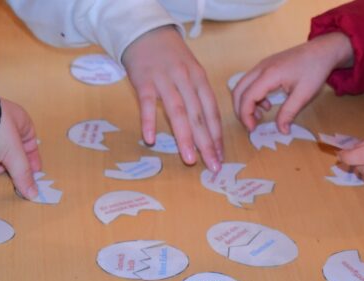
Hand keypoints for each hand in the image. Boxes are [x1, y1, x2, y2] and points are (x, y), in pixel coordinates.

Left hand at [0, 99, 41, 198]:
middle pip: (11, 149)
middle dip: (11, 164)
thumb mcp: (14, 154)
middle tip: (10, 176)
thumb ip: (23, 174)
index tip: (32, 176)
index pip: (31, 144)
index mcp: (20, 121)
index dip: (32, 160)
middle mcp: (3, 123)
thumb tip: (33, 193)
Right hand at [122, 26, 222, 170]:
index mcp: (200, 79)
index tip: (220, 157)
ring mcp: (164, 80)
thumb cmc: (171, 57)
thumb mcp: (191, 71)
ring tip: (190, 159)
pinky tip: (150, 139)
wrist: (147, 32)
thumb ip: (198, 96)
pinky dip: (149, 121)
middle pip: (198, 115)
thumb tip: (207, 129)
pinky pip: (147, 103)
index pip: (212, 111)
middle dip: (206, 143)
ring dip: (185, 137)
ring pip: (177, 112)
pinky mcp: (143, 81)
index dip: (217, 136)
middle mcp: (185, 80)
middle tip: (212, 165)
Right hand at [232, 32, 352, 132]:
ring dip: (245, 103)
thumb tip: (281, 131)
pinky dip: (252, 96)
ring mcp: (262, 65)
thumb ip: (289, 113)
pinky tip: (267, 105)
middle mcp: (261, 68)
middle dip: (240, 110)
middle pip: (238, 90)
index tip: (252, 129)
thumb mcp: (304, 94)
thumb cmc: (314, 69)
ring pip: (242, 86)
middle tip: (250, 125)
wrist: (323, 50)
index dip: (245, 115)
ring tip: (260, 116)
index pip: (247, 97)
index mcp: (269, 74)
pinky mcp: (265, 66)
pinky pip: (250, 82)